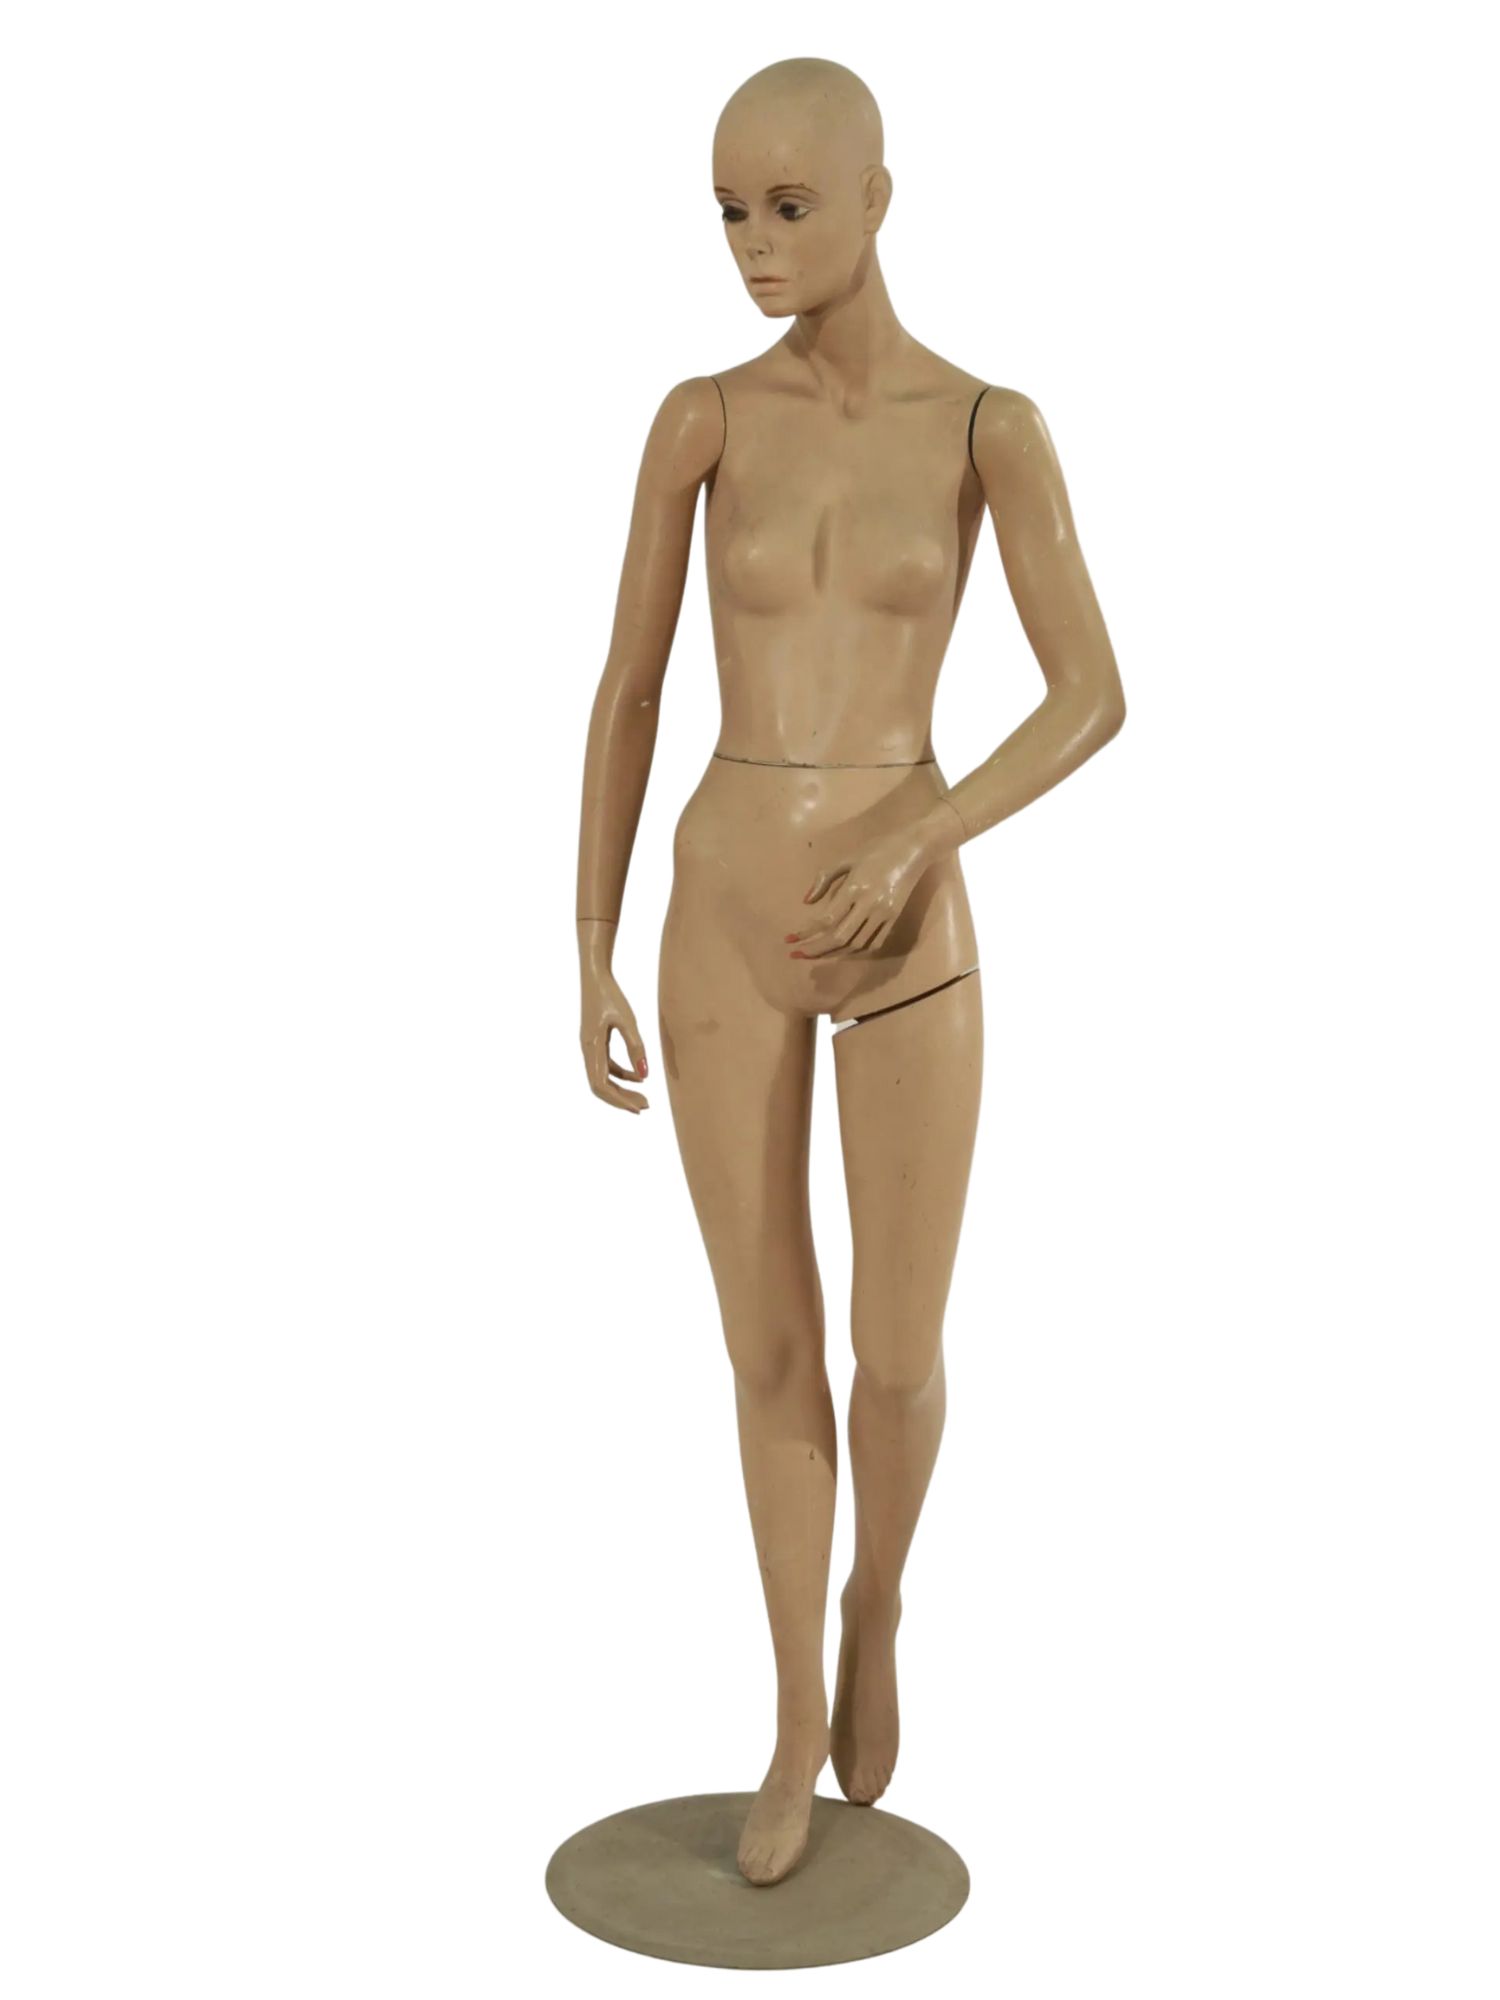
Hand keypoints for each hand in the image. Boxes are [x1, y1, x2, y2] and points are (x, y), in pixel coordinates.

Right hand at [579, 969, 649, 1112]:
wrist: (595, 976)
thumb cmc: (610, 995)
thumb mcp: (628, 1020)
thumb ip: (636, 1047)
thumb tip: (645, 1075)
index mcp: (591, 1047)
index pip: (601, 1085)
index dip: (618, 1100)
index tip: (638, 1108)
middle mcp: (587, 1050)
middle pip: (600, 1086)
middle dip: (622, 1098)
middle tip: (645, 1106)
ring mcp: (590, 1046)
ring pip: (603, 1078)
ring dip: (622, 1089)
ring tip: (644, 1096)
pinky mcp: (596, 1041)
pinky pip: (606, 1066)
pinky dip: (622, 1074)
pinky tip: (639, 1076)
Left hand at [785, 823, 936, 960]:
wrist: (914, 849)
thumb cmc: (878, 849)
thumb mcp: (847, 858)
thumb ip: (824, 878)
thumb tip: (806, 901)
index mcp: (855, 888)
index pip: (826, 920)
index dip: (806, 933)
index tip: (790, 939)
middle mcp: (869, 905)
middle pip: (839, 937)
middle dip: (815, 950)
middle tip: (797, 954)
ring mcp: (884, 914)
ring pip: (856, 944)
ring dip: (833, 953)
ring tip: (815, 954)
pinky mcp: (894, 919)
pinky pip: (874, 943)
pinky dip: (856, 951)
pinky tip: (841, 950)